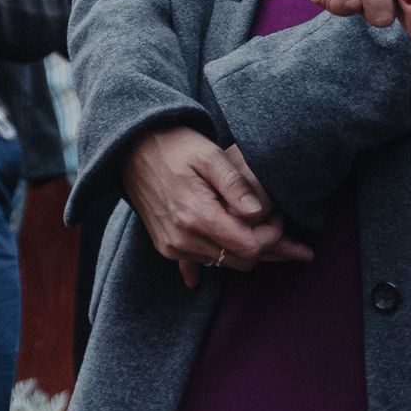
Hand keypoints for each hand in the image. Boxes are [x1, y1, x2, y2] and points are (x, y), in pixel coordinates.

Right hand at [121, 124, 312, 286]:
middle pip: (241, 262)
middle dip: (265, 246)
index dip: (272, 236)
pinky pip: (202, 263)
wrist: (133, 150)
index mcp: (197, 216)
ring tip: (259, 228)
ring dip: (244, 250)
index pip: (250, 247)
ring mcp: (173, 247)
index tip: (277, 216)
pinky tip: (233, 257)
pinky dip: (219, 257)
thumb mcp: (210, 155)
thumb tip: (259, 212)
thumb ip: (235, 184)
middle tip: (275, 223)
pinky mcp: (167, 247)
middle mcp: (183, 239)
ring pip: (224, 263)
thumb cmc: (176, 147)